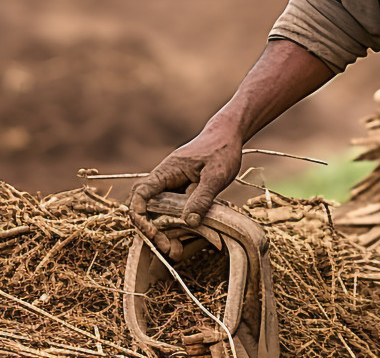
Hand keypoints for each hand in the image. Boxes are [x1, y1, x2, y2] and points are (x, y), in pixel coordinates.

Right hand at [128, 122, 241, 256]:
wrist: (229, 136)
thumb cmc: (221, 150)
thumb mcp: (216, 174)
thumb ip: (202, 197)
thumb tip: (189, 222)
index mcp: (166, 172)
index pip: (141, 195)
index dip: (140, 215)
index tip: (152, 231)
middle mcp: (164, 181)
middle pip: (148, 210)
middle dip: (154, 232)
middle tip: (168, 249)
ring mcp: (172, 189)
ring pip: (160, 215)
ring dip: (165, 233)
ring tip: (176, 252)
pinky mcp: (182, 195)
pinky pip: (174, 213)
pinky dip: (177, 227)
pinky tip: (184, 242)